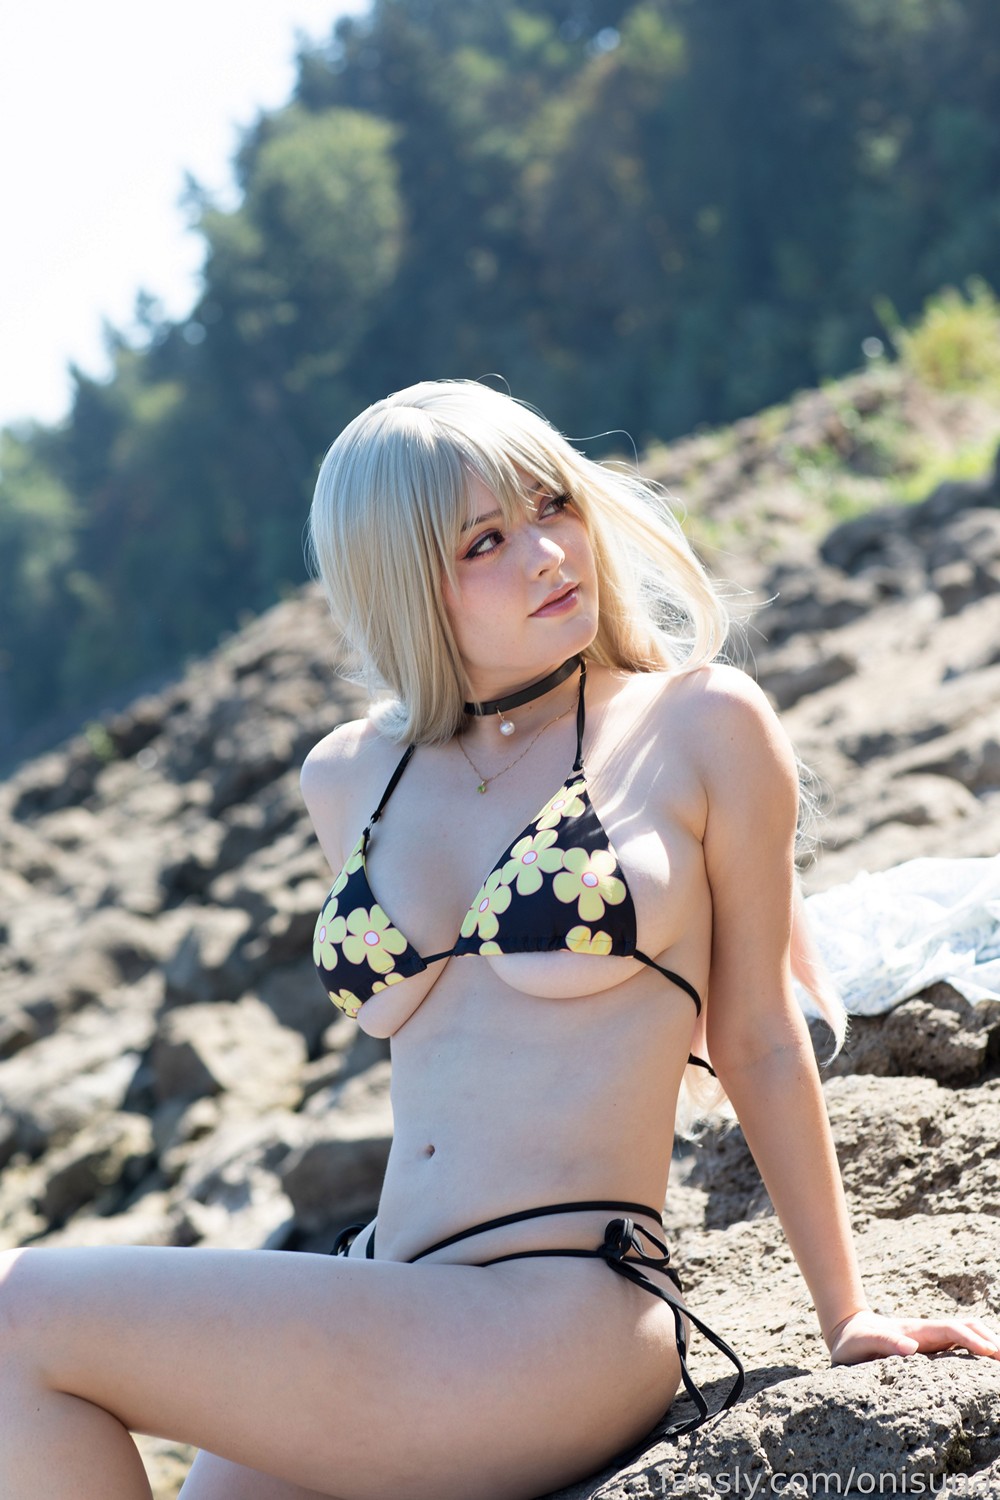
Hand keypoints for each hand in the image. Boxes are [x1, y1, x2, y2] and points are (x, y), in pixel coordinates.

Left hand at [826, 1308, 999, 1364]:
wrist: (846, 1333)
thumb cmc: (854, 1341)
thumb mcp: (864, 1342)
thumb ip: (885, 1342)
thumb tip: (912, 1348)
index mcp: (918, 1331)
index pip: (952, 1330)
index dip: (973, 1340)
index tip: (991, 1353)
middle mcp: (928, 1332)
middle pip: (966, 1327)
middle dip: (989, 1338)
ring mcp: (930, 1339)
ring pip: (965, 1334)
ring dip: (986, 1343)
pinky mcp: (929, 1348)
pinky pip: (958, 1347)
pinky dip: (976, 1351)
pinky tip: (986, 1366)